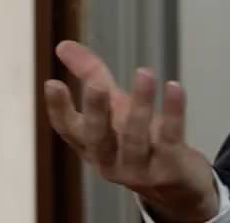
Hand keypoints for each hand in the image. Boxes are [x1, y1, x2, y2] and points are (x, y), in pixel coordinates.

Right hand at [44, 40, 219, 221]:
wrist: (178, 185)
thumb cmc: (140, 140)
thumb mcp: (115, 107)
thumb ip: (91, 75)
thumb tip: (63, 44)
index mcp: (92, 146)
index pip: (69, 130)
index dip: (59, 109)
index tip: (52, 83)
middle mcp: (110, 161)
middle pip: (98, 138)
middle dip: (96, 111)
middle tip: (96, 84)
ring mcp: (139, 169)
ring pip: (136, 137)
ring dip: (140, 105)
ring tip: (144, 72)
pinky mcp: (170, 168)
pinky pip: (171, 138)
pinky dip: (173, 112)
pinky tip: (174, 87)